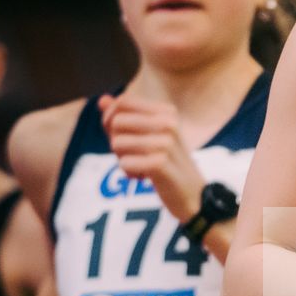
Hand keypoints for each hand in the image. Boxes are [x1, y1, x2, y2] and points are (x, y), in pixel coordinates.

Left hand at [98, 94, 203, 224]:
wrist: (194, 195)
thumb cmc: (168, 163)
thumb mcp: (149, 136)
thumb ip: (125, 117)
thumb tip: (101, 100)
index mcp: (166, 111)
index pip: (123, 102)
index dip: (110, 118)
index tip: (117, 136)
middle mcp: (168, 122)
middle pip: (116, 121)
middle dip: (115, 140)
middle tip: (131, 155)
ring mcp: (166, 143)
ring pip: (117, 142)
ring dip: (122, 158)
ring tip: (139, 167)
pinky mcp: (160, 163)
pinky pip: (124, 163)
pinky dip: (129, 172)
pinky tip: (144, 177)